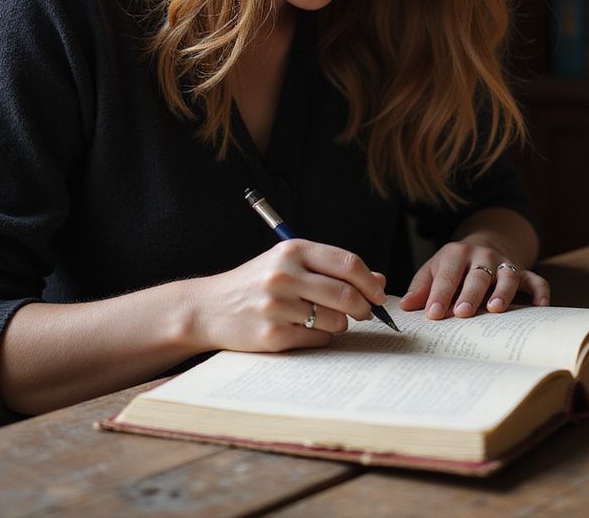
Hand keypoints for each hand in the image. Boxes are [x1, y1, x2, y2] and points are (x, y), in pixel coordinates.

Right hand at [182, 240, 387, 352]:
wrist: (209, 307)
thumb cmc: (258, 282)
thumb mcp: (291, 263)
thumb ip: (332, 268)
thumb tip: (379, 280)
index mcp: (293, 250)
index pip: (348, 263)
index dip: (370, 281)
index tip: (379, 294)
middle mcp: (284, 274)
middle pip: (346, 294)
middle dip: (363, 307)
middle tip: (365, 313)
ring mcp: (276, 305)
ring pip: (335, 320)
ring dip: (340, 324)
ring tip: (325, 319)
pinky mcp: (271, 335)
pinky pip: (317, 339)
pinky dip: (321, 337)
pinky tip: (305, 329)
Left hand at [400, 240, 549, 319]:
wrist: (484, 246)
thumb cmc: (453, 266)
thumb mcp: (434, 269)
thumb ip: (421, 288)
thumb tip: (406, 306)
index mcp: (456, 254)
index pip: (447, 275)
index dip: (439, 295)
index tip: (433, 314)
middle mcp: (482, 256)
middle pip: (477, 275)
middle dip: (469, 294)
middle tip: (463, 313)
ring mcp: (504, 264)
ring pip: (507, 276)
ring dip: (502, 292)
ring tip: (495, 310)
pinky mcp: (523, 273)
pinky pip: (536, 280)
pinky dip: (540, 292)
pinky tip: (541, 307)